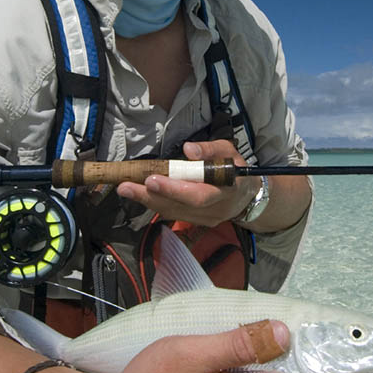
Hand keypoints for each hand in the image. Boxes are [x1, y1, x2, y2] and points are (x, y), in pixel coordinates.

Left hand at [116, 139, 257, 226]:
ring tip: (125, 189)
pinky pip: (173, 214)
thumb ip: (210, 149)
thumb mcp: (229, 151)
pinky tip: (139, 195)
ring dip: (147, 201)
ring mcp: (204, 219)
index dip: (173, 190)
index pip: (197, 195)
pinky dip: (155, 204)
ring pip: (172, 212)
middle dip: (150, 197)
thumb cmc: (235, 168)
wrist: (247, 196)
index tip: (151, 180)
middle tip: (125, 186)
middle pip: (179, 207)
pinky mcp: (196, 222)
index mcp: (225, 190)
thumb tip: (188, 149)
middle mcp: (214, 209)